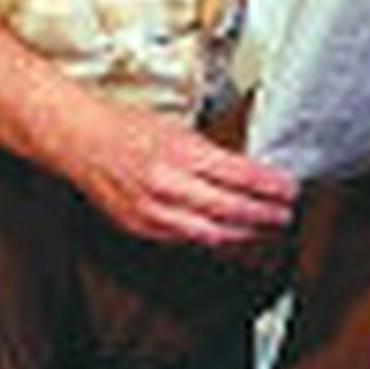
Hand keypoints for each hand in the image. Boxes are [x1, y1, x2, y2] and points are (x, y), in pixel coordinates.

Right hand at [67, 97, 298, 248]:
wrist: (80, 140)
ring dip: (245, 233)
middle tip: (286, 214)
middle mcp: (167, 184)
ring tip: (266, 229)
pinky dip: (214, 239)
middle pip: (231, 208)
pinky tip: (230, 235)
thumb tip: (248, 172)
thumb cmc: (126, 128)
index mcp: (179, 152)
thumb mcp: (177, 129)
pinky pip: (187, 240)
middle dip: (265, 214)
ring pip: (212, 233)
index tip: (289, 188)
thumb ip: (210, 154)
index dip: (270, 186)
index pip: (239, 174)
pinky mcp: (142, 227)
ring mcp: (153, 210)